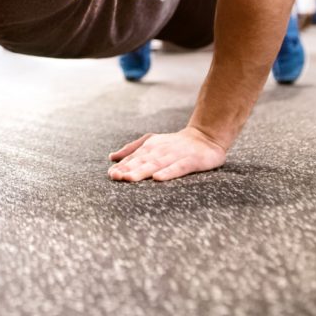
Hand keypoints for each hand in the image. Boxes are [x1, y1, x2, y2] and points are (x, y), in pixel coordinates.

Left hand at [107, 126, 226, 181]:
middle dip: (127, 169)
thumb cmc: (175, 144)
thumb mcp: (151, 143)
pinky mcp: (190, 161)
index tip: (111, 174)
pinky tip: (158, 178)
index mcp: (150, 147)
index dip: (122, 166)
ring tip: (129, 178)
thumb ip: (132, 150)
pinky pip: (178, 168)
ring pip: (156, 164)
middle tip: (115, 177)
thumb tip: (112, 157)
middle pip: (142, 161)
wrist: (205, 137)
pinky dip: (168, 172)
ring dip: (142, 171)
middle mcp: (160, 150)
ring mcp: (175, 155)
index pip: (133, 158)